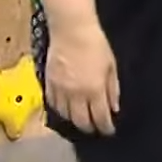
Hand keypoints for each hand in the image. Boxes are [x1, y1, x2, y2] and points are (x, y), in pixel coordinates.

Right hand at [45, 21, 119, 135]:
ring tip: (81, 120)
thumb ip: (112, 89)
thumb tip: (114, 108)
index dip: (105, 127)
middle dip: (89, 128)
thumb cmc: (96, 44)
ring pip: (65, 115)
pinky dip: (60, 110)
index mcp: (94, 90)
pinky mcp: (48, 83)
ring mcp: (60, 90)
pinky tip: (66, 109)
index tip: (109, 131)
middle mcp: (76, 94)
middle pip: (81, 121)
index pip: (99, 117)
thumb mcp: (111, 66)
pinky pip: (52, 104)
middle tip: (95, 129)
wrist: (71, 30)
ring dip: (74, 120)